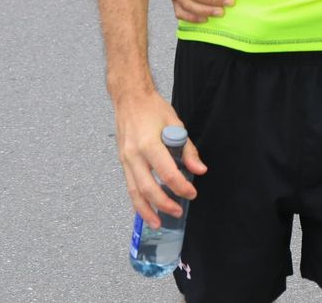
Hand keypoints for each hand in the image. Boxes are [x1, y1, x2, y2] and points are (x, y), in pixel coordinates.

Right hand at [113, 91, 205, 228]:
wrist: (129, 99)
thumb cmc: (152, 109)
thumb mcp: (176, 124)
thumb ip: (188, 150)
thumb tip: (199, 170)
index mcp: (149, 144)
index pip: (167, 173)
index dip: (181, 187)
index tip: (192, 193)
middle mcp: (133, 155)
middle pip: (147, 188)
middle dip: (163, 204)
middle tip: (178, 212)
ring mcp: (125, 160)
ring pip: (134, 192)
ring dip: (145, 210)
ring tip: (157, 224)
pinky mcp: (122, 162)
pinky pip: (129, 186)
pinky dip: (136, 201)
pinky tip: (144, 211)